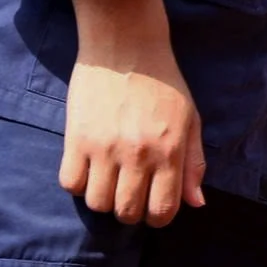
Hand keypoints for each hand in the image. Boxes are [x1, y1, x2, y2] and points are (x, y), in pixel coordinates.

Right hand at [61, 0, 203, 225]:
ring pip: (97, 203)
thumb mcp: (190, 120)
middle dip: (131, 212)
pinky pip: (70, 184)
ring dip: (104, 199)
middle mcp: (138, 153)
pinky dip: (79, 184)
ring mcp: (105, 148)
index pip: (162, 210)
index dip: (158, 217)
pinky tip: (90, 169)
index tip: (153, 206)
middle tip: (131, 194)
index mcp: (171, 150)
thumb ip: (193, 164)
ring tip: (110, 180)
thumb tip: (196, 203)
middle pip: (126, 213)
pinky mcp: (76, 139)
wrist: (125, 49)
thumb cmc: (164, 84)